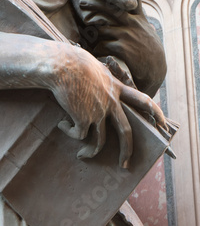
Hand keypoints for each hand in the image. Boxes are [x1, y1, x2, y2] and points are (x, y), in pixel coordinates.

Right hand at [49, 45, 166, 167]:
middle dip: (127, 150)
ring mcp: (98, 112)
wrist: (62, 66)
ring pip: (100, 141)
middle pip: (125, 131)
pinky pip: (79, 135)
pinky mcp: (83, 119)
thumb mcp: (96, 67)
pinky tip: (63, 126)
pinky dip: (70, 133)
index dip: (155, 113)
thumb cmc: (74, 62)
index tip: (164, 125)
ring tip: (82, 155)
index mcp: (116, 87)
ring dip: (90, 152)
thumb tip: (100, 81)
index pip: (142, 101)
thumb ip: (103, 78)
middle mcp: (111, 102)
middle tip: (125, 164)